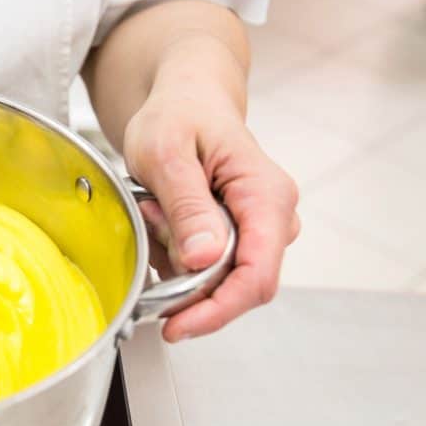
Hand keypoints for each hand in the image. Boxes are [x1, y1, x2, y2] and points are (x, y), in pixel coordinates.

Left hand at [123, 86, 299, 341]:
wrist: (185, 99)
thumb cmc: (178, 115)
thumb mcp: (167, 154)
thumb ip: (188, 207)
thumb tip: (205, 259)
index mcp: (266, 194)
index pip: (257, 275)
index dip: (217, 309)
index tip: (176, 325)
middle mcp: (273, 217)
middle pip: (236, 286)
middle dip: (183, 272)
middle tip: (151, 218)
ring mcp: (258, 230)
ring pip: (213, 279)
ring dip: (172, 257)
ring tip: (155, 204)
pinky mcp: (237, 238)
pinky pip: (202, 269)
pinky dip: (172, 252)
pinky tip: (161, 217)